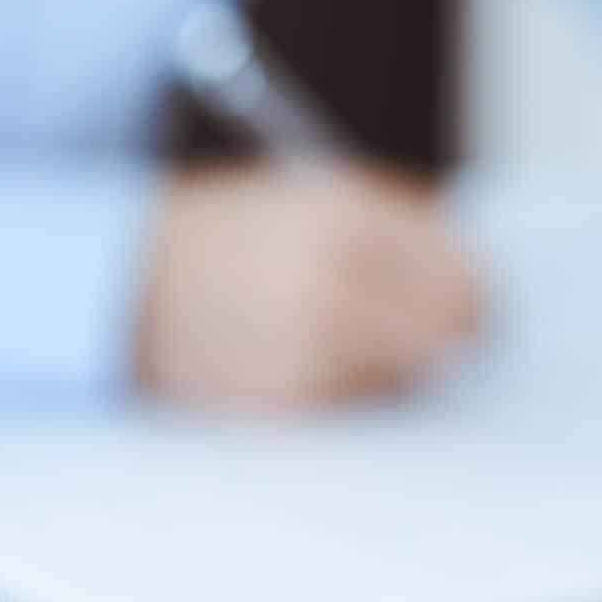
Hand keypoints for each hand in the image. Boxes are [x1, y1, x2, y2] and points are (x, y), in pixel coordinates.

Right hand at [134, 161, 483, 409]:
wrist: (121, 288)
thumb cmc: (228, 239)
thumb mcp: (308, 196)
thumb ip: (397, 225)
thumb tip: (479, 275)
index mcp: (344, 214)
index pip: (462, 269)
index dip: (478, 291)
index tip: (479, 303)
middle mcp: (332, 279)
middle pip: (450, 329)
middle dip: (456, 335)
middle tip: (453, 340)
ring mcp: (309, 345)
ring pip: (410, 373)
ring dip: (402, 364)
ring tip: (354, 341)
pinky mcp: (288, 402)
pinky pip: (360, 405)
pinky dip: (355, 392)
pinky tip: (315, 366)